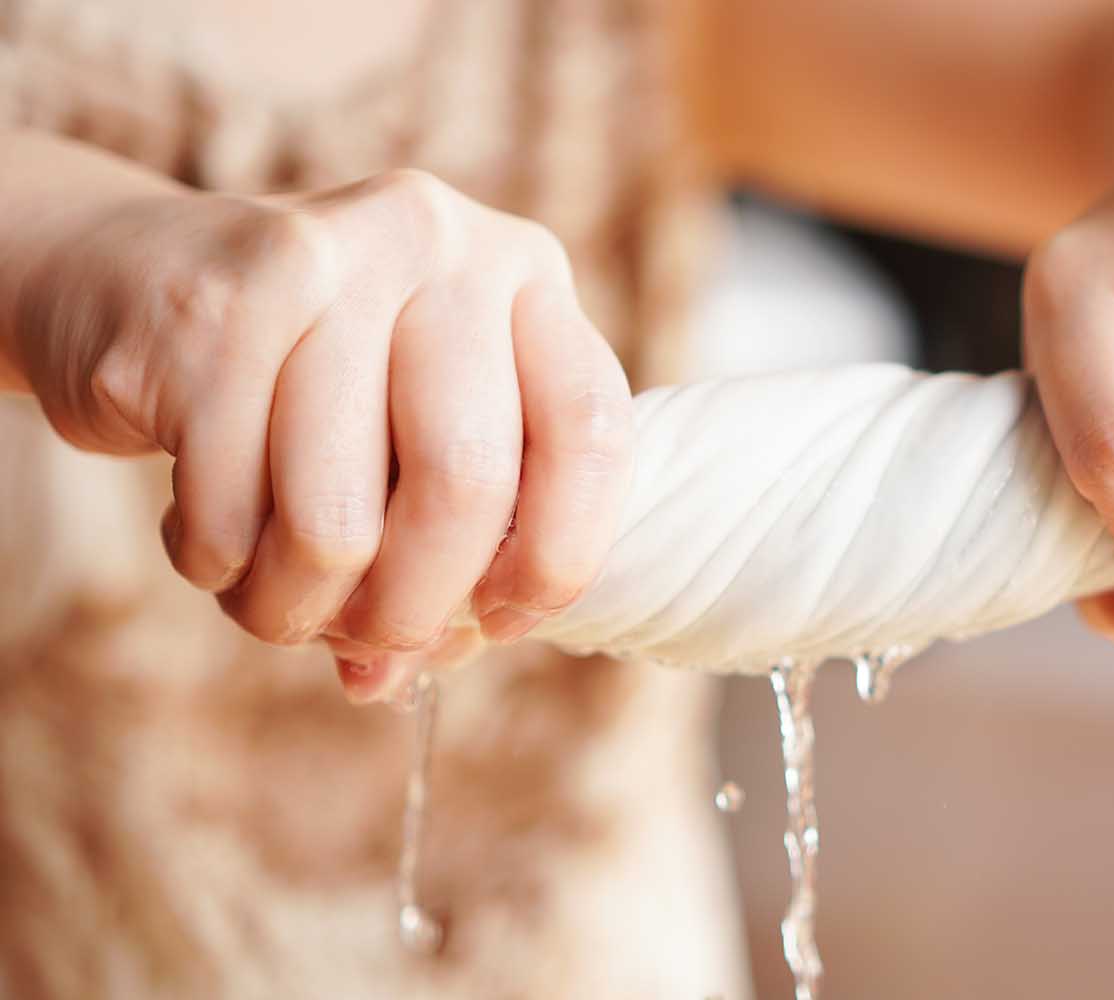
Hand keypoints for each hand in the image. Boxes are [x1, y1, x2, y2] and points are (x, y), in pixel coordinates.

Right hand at [17, 170, 632, 698]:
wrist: (131, 279)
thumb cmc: (311, 386)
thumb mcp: (413, 433)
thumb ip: (448, 546)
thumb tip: (402, 678)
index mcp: (524, 272)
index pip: (590, 431)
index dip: (557, 557)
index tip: (499, 618)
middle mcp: (438, 240)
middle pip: (465, 483)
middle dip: (413, 608)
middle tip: (371, 642)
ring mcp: (324, 256)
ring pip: (336, 520)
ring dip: (296, 607)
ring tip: (273, 600)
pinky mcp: (209, 304)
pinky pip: (227, 510)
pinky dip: (216, 564)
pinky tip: (208, 535)